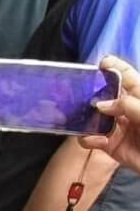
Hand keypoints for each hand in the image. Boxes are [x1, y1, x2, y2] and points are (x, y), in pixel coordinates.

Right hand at [81, 55, 139, 171]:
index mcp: (139, 98)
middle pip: (105, 95)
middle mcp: (126, 110)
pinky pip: (91, 139)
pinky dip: (88, 139)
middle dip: (90, 93)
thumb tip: (100, 105)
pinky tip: (97, 141)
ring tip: (81, 119)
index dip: (114, 67)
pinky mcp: (109, 145)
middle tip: (78, 94)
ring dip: (84, 118)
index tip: (100, 64)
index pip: (127, 76)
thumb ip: (128, 105)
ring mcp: (117, 127)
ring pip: (93, 117)